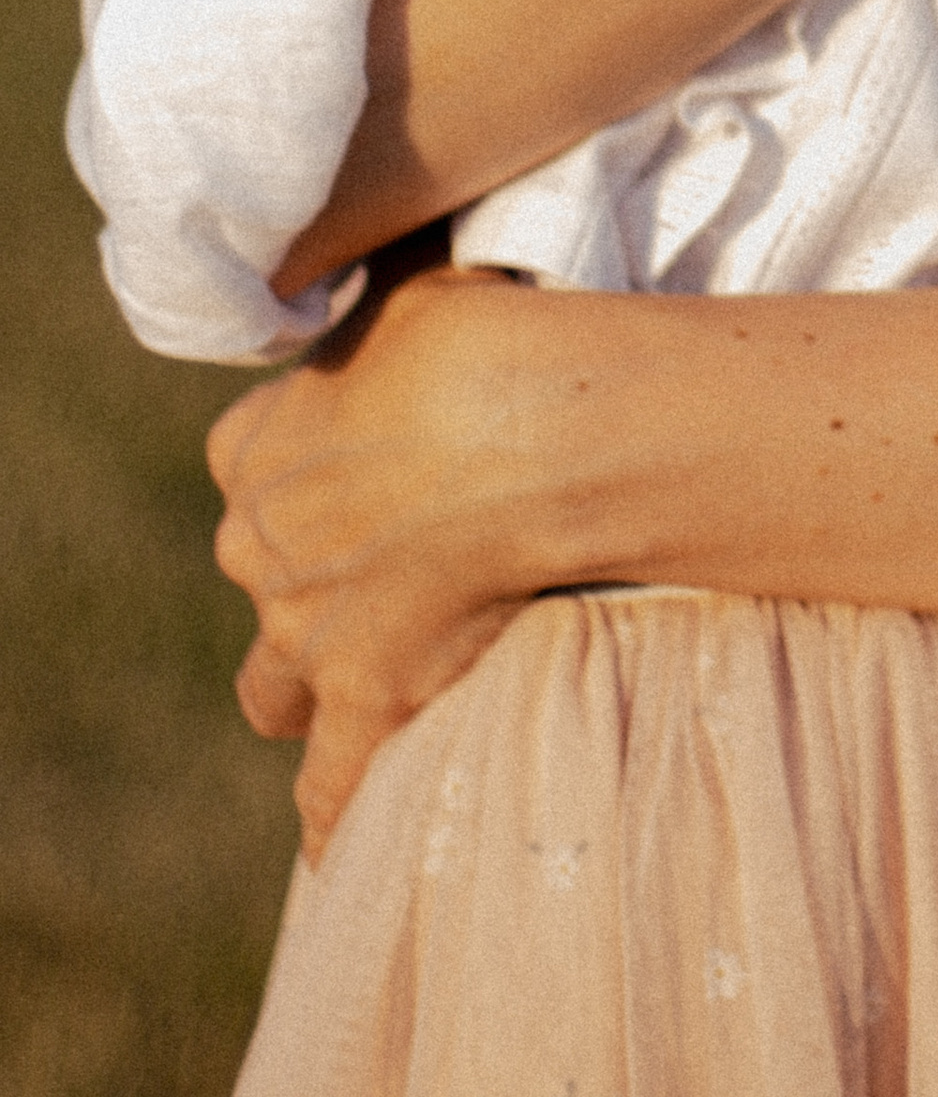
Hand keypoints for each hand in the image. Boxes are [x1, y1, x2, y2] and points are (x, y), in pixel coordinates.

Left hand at [208, 269, 553, 861]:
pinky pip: (332, 783)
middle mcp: (258, 540)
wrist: (527, 424)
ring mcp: (302, 628)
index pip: (251, 470)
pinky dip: (345, 811)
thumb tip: (399, 265)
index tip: (366, 484)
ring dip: (317, 687)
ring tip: (386, 683)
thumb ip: (383, 297)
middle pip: (265, 583)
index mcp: (254, 441)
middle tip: (403, 573)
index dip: (311, 482)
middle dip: (317, 586)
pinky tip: (369, 831)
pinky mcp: (361, 697)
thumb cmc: (483, 336)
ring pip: (275, 687)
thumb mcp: (415, 286)